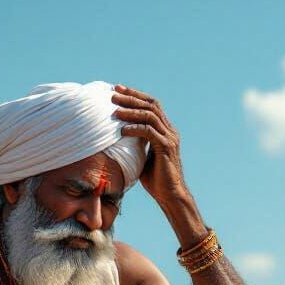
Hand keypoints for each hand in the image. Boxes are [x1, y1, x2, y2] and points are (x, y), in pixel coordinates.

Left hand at [112, 85, 185, 206]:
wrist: (170, 194)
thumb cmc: (155, 179)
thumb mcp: (142, 156)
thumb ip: (136, 143)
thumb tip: (117, 136)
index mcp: (165, 130)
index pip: (151, 105)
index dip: (135, 95)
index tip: (118, 90)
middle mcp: (170, 131)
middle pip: (151, 105)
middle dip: (131, 98)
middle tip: (113, 94)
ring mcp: (169, 138)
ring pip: (150, 116)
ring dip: (131, 111)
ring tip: (115, 111)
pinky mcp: (166, 148)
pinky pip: (149, 133)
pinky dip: (135, 129)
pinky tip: (122, 130)